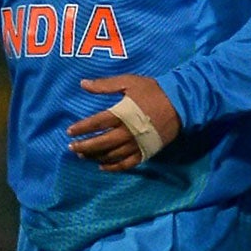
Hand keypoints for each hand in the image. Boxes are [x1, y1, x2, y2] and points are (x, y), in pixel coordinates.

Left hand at [66, 75, 180, 171]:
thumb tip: (82, 83)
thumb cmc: (153, 91)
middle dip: (84, 146)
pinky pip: (127, 164)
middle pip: (101, 142)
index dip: (81, 128)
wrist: (180, 104)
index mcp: (121, 114)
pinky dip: (114, 167)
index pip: (96, 123)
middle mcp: (126, 132)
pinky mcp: (145, 151)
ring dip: (95, 156)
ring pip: (111, 155)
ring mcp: (136, 144)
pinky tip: (102, 167)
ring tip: (83, 156)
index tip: (69, 131)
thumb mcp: (129, 82)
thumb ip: (105, 85)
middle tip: (72, 147)